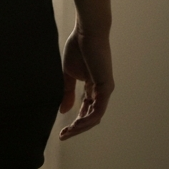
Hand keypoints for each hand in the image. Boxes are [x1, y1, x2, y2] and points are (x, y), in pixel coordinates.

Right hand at [59, 25, 113, 139]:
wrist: (86, 33)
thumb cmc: (77, 48)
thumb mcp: (68, 74)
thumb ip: (67, 92)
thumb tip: (64, 110)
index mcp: (91, 87)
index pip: (85, 109)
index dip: (74, 120)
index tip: (62, 130)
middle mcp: (101, 91)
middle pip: (91, 116)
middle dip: (77, 128)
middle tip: (64, 136)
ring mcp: (105, 90)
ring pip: (95, 116)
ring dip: (81, 126)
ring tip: (68, 132)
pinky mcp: (106, 87)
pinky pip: (99, 109)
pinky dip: (88, 118)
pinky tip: (78, 123)